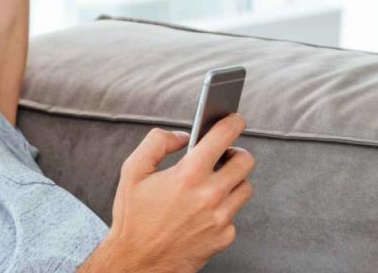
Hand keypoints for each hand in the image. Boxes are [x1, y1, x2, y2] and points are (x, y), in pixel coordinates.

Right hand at [100, 114, 255, 271]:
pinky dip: (223, 209)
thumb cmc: (133, 218)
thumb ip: (156, 143)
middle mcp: (209, 196)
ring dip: (232, 181)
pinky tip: (203, 211)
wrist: (137, 261)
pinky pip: (234, 214)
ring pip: (245, 188)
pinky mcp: (224, 237)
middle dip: (236, 153)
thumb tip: (181, 135)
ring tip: (212, 183)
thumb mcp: (132, 171)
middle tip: (223, 155)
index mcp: (187, 175)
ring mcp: (220, 218)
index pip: (222, 137)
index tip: (234, 119)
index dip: (232, 123)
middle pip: (245, 162)